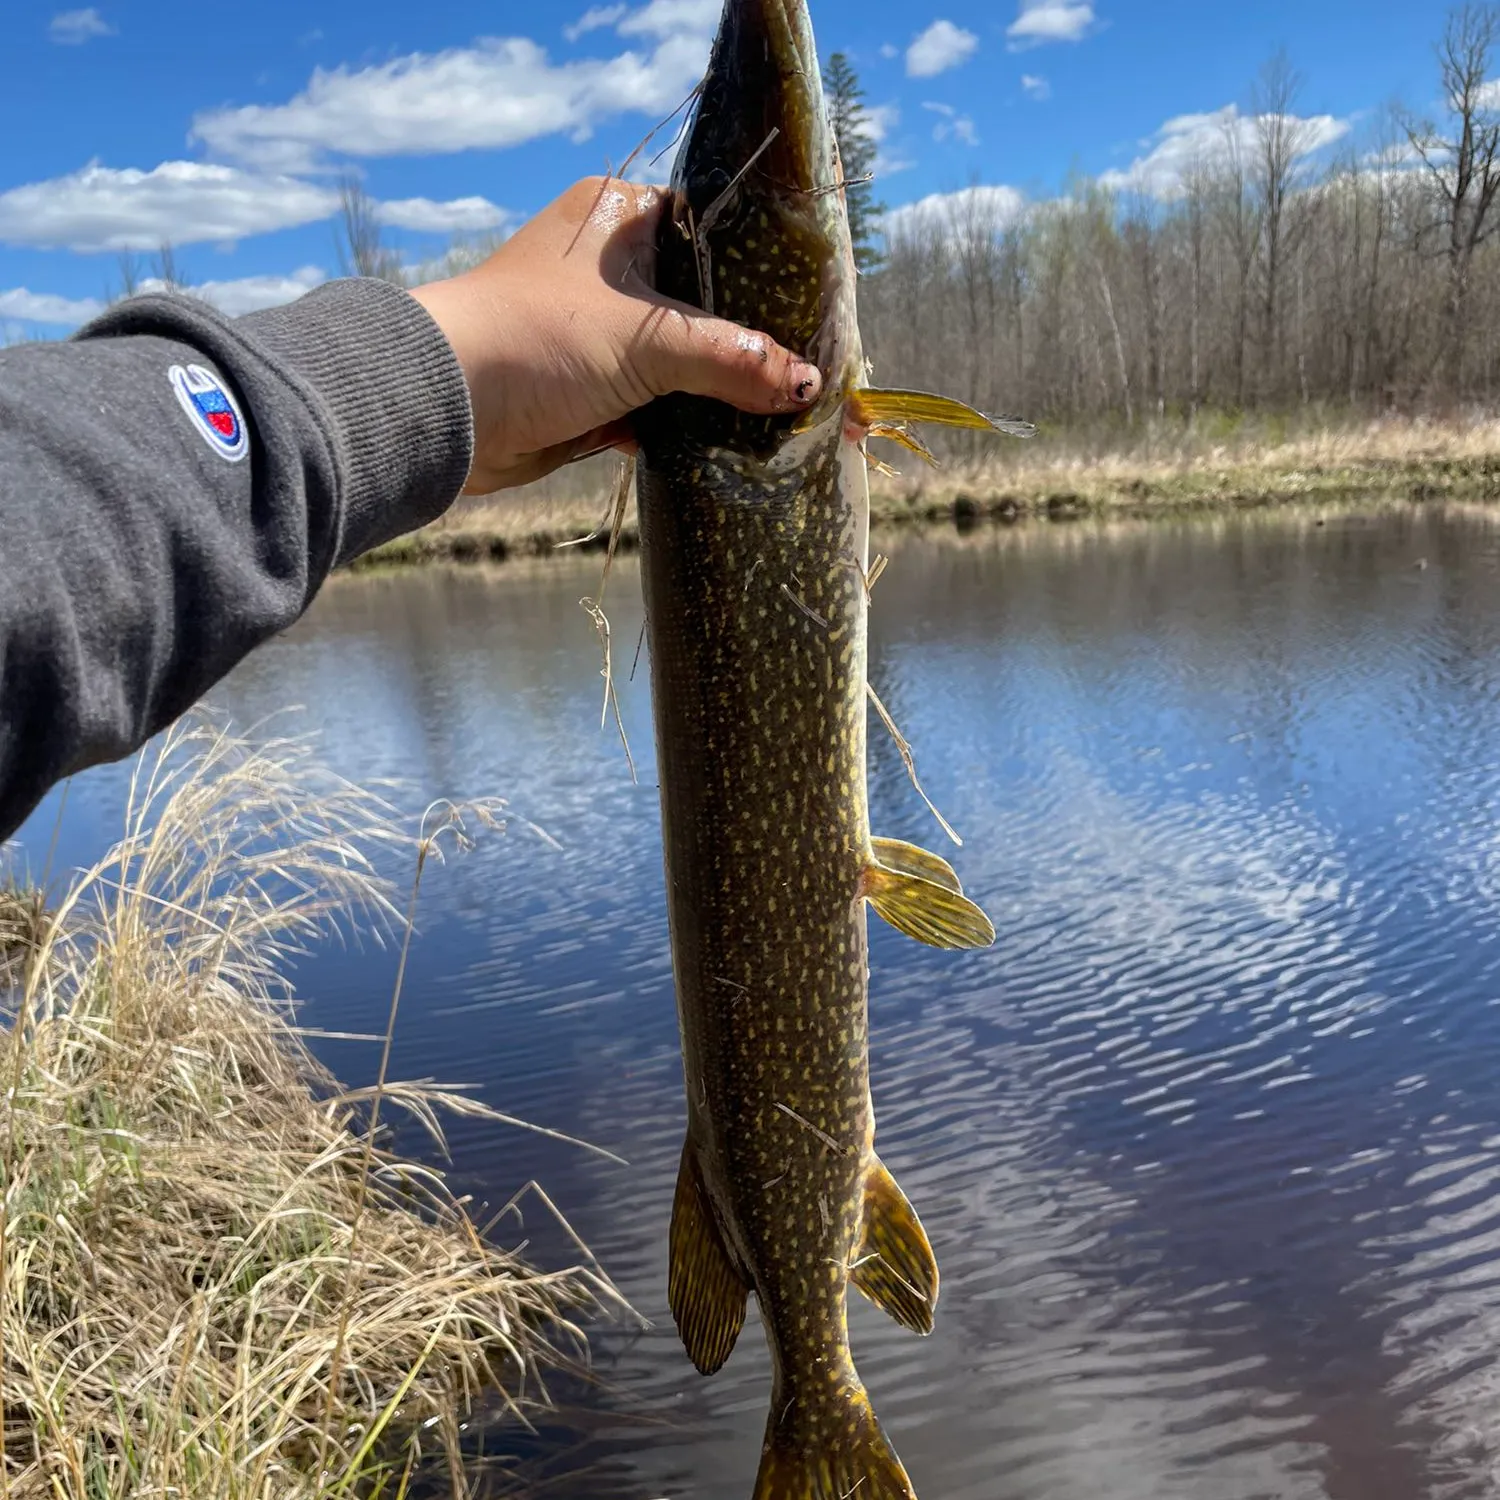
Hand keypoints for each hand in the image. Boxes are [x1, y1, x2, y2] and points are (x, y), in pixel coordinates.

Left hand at [411, 176, 823, 494]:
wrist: (444, 410)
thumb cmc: (541, 338)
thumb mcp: (651, 340)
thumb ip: (734, 360)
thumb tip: (807, 386)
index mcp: (619, 218)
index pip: (712, 233)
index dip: (763, 274)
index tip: (812, 311)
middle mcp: (606, 269)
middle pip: (699, 307)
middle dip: (746, 347)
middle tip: (805, 374)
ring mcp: (593, 334)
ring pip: (676, 362)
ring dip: (716, 394)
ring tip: (779, 417)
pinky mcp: (584, 393)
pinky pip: (651, 407)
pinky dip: (682, 428)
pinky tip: (729, 448)